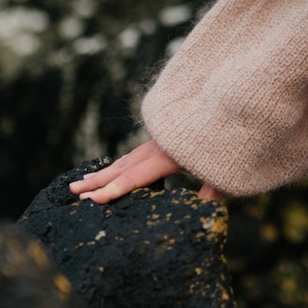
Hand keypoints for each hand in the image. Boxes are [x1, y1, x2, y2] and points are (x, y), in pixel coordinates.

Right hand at [69, 139, 223, 203]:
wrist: (234, 97)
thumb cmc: (232, 136)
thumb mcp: (225, 166)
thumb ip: (214, 188)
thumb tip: (209, 211)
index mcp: (170, 154)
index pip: (135, 177)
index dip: (112, 190)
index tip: (89, 201)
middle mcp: (159, 146)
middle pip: (123, 166)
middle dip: (97, 181)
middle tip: (72, 191)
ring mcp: (160, 140)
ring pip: (127, 158)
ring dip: (105, 171)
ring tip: (82, 181)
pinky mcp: (165, 137)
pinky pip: (137, 153)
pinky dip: (121, 163)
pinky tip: (114, 168)